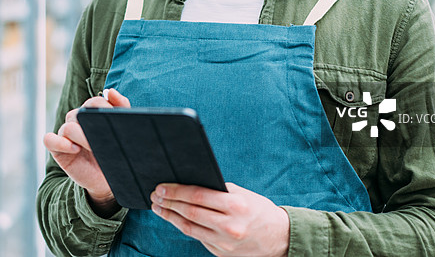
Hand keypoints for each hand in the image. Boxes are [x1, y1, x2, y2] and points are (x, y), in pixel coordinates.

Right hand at [43, 88, 130, 213]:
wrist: (106, 180)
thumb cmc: (113, 154)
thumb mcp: (121, 132)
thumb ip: (120, 109)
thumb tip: (112, 91)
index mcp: (91, 114)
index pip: (94, 102)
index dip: (103, 106)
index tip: (113, 117)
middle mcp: (76, 121)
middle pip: (79, 113)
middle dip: (92, 123)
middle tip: (106, 134)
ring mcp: (65, 135)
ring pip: (68, 127)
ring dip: (82, 137)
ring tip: (94, 147)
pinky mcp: (57, 149)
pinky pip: (49, 140)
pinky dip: (60, 142)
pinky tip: (74, 148)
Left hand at [150, 182, 288, 256]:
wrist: (279, 238)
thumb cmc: (258, 210)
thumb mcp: (242, 194)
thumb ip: (217, 190)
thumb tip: (188, 183)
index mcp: (236, 206)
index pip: (198, 196)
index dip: (176, 191)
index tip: (161, 187)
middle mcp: (229, 226)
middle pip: (190, 213)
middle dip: (168, 203)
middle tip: (155, 195)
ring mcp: (224, 243)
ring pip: (189, 228)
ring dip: (170, 217)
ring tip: (158, 207)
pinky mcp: (221, 253)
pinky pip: (197, 237)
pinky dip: (183, 226)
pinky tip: (175, 218)